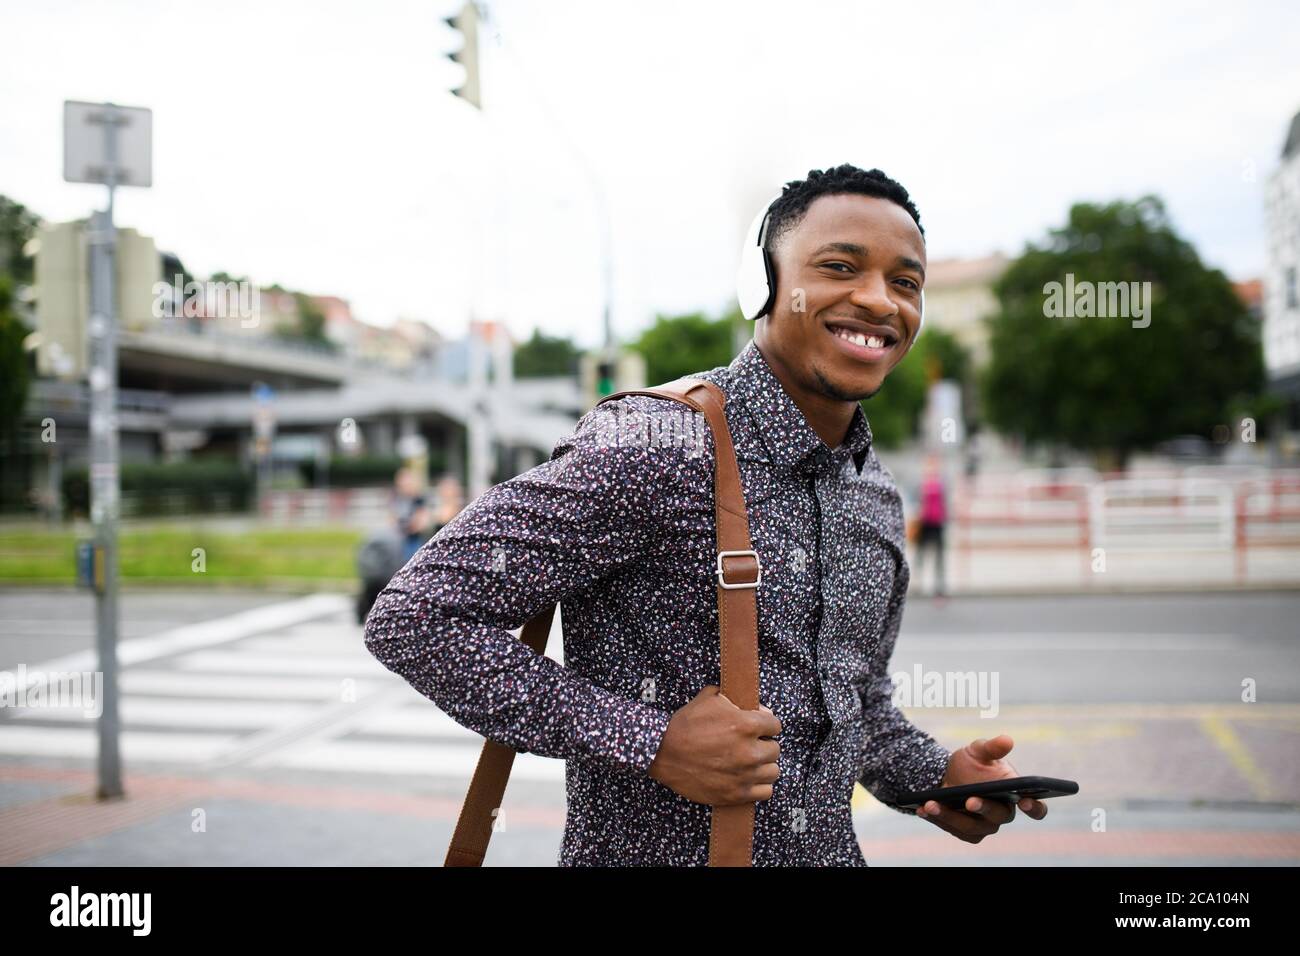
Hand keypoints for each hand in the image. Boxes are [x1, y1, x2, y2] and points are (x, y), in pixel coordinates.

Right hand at [648, 685, 780, 805]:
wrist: (662, 753)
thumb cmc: (684, 725)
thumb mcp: (708, 699)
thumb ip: (733, 698)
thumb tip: (751, 705)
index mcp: (746, 725)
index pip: (775, 725)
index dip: (766, 724)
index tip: (759, 727)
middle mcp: (749, 751)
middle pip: (775, 749)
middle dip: (764, 744)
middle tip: (750, 744)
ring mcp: (744, 775)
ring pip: (773, 771)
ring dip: (763, 765)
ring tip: (750, 762)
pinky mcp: (736, 794)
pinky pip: (765, 792)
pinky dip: (760, 785)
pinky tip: (749, 778)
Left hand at [917, 734, 1046, 842]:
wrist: (948, 775)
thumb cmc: (971, 763)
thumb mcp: (978, 750)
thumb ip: (992, 747)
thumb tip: (1007, 740)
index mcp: (1016, 795)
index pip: (1036, 808)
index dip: (1034, 807)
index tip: (1024, 800)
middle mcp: (1003, 814)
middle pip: (998, 817)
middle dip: (984, 809)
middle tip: (969, 801)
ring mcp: (985, 826)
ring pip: (970, 827)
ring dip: (949, 816)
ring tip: (931, 803)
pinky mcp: (967, 833)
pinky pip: (953, 829)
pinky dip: (937, 819)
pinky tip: (923, 809)